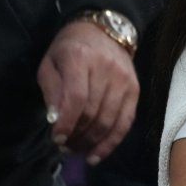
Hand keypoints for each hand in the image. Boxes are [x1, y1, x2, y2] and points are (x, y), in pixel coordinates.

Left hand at [37, 21, 138, 163]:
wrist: (104, 31)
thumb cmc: (71, 48)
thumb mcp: (51, 63)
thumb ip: (51, 91)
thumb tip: (55, 120)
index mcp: (80, 59)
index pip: (76, 98)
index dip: (66, 122)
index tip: (56, 138)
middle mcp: (106, 69)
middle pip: (93, 112)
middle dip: (77, 135)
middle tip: (65, 146)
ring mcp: (124, 80)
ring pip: (109, 120)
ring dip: (92, 142)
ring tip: (78, 150)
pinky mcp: (135, 89)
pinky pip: (126, 121)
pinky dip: (111, 142)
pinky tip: (97, 155)